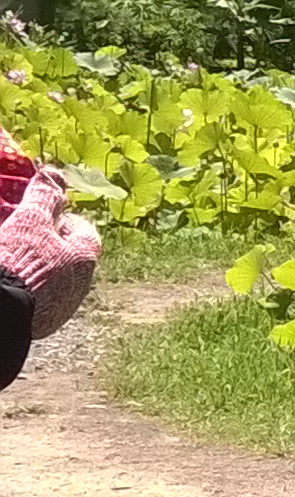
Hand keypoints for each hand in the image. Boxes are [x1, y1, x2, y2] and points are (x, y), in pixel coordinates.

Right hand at [0, 172, 100, 339]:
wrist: (4, 309)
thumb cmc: (20, 260)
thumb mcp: (30, 221)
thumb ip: (43, 197)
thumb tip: (54, 173)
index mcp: (85, 257)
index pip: (84, 232)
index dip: (64, 219)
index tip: (45, 215)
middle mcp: (81, 284)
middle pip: (69, 256)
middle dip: (49, 243)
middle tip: (25, 234)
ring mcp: (64, 306)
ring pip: (56, 278)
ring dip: (40, 266)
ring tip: (14, 256)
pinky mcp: (46, 322)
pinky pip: (41, 297)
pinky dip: (30, 286)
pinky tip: (11, 281)